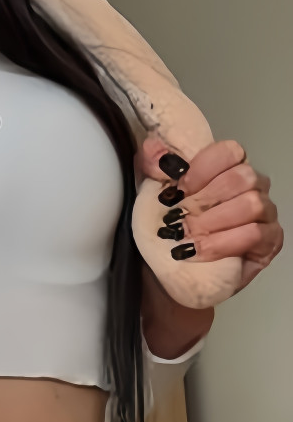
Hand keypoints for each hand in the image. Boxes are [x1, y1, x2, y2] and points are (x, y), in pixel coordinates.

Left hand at [136, 136, 283, 295]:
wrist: (167, 270)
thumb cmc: (168, 226)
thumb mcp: (152, 189)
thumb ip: (153, 163)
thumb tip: (157, 152)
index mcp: (227, 167)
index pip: (230, 151)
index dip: (202, 168)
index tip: (179, 189)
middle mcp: (252, 186)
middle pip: (242, 177)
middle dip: (205, 199)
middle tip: (180, 217)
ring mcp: (265, 213)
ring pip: (252, 204)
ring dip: (213, 221)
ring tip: (187, 235)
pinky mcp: (270, 241)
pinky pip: (255, 234)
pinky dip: (222, 243)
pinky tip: (198, 250)